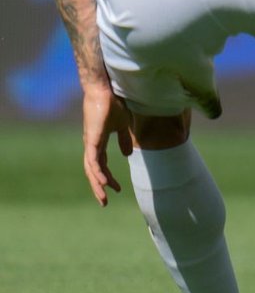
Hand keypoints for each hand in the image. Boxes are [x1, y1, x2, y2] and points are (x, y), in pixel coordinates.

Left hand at [82, 83, 131, 205]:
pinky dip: (97, 172)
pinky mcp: (92, 139)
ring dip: (97, 184)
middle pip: (93, 171)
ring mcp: (90, 142)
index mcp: (97, 143)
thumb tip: (126, 155)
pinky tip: (103, 181)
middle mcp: (91, 145)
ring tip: (103, 197)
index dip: (107, 177)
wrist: (106, 89)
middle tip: (104, 202)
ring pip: (91, 169)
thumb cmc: (114, 104)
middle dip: (98, 187)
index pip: (99, 165)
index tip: (116, 188)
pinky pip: (93, 160)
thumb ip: (124, 140)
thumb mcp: (123, 125)